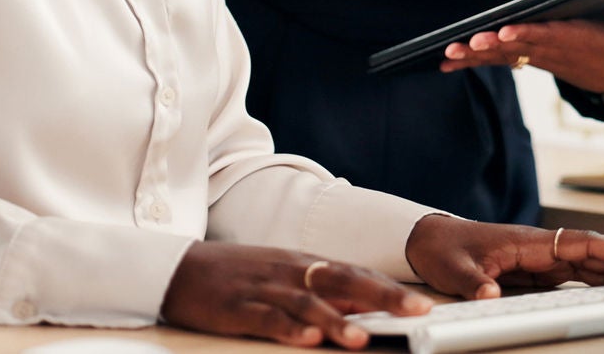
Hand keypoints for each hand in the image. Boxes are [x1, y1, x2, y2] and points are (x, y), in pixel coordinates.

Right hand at [160, 241, 431, 347]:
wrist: (180, 267)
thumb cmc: (237, 275)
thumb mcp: (283, 276)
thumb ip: (321, 291)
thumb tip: (363, 311)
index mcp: (305, 263)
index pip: (355, 273)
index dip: (389, 288)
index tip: (423, 303)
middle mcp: (291, 271)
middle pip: (343, 281)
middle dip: (382, 297)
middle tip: (415, 312)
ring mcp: (265, 288)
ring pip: (309, 303)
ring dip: (338, 320)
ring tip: (362, 336)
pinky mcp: (239, 307)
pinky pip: (268, 319)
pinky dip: (289, 328)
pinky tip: (307, 339)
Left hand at [404, 213, 603, 299]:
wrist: (429, 240)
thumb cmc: (444, 248)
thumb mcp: (453, 268)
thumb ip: (473, 280)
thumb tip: (491, 293)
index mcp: (531, 242)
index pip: (583, 244)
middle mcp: (545, 248)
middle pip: (600, 256)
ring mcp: (546, 260)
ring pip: (596, 268)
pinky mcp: (542, 273)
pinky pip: (581, 279)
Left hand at [441, 0, 603, 94]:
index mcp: (572, 40)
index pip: (545, 36)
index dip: (525, 34)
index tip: (505, 32)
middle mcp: (549, 49)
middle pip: (517, 47)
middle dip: (491, 45)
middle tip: (467, 42)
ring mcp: (536, 56)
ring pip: (502, 55)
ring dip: (474, 56)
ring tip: (449, 54)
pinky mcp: (527, 59)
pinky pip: (497, 61)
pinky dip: (472, 61)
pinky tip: (446, 62)